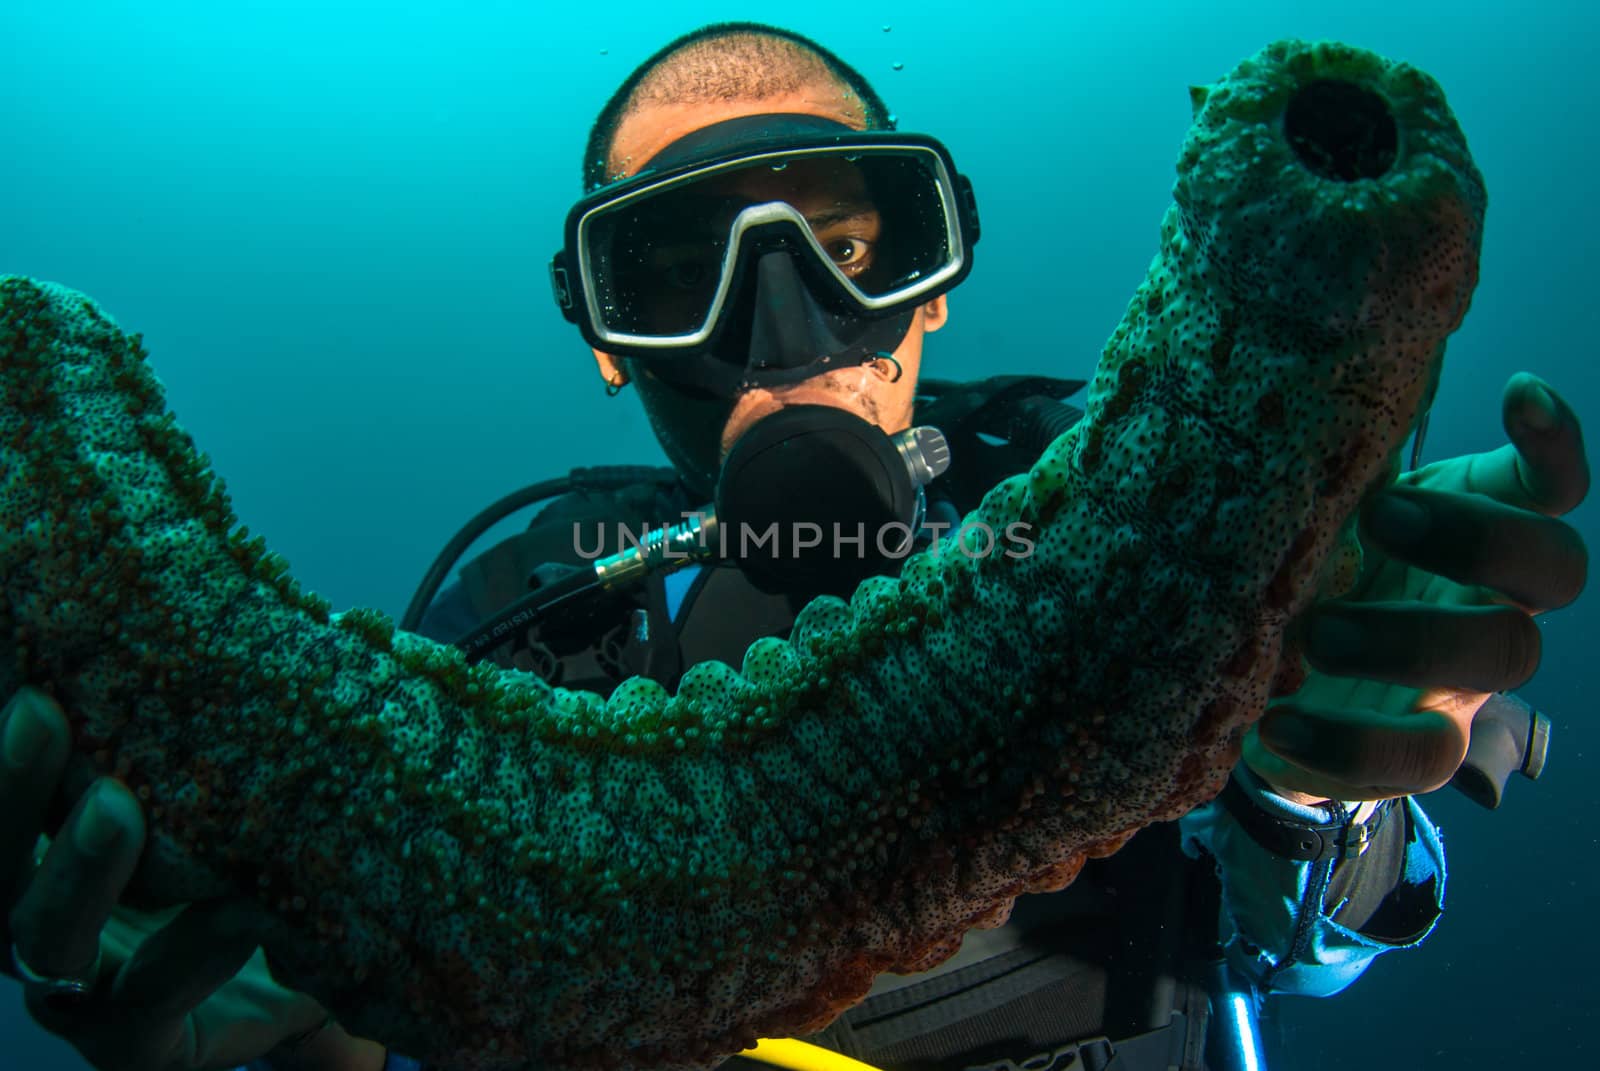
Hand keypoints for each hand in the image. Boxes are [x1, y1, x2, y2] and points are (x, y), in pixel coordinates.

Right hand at [1, 687, 380, 1070]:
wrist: (327, 971)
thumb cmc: (265, 857)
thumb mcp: (246, 788)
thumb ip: (238, 723)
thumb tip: (305, 613)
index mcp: (56, 841)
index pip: (13, 787)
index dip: (1, 733)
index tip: (17, 657)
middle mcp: (44, 909)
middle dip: (5, 785)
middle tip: (40, 709)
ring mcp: (80, 984)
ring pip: (39, 935)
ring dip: (74, 869)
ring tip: (117, 806)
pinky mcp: (135, 1043)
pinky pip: (142, 1002)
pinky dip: (188, 950)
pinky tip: (237, 907)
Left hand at [1245, 373, 1588, 802]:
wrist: (1265, 676)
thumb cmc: (1304, 561)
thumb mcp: (1310, 506)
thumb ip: (1319, 458)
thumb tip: (1283, 367)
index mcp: (1473, 520)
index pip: (1545, 482)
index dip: (1552, 443)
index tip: (1518, 390)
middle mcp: (1491, 594)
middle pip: (1555, 566)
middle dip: (1476, 536)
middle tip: (1378, 519)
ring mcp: (1467, 674)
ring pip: (1509, 655)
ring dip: (1414, 638)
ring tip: (1311, 633)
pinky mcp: (1424, 740)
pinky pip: (1424, 758)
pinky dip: (1350, 747)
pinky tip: (1273, 723)